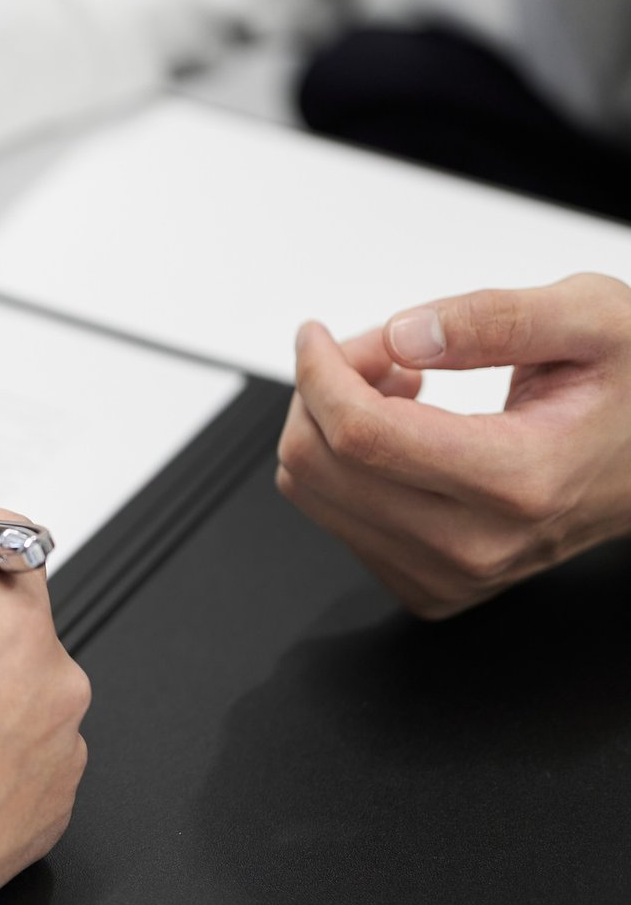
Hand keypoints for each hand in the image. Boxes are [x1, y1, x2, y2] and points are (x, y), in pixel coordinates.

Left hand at [276, 273, 630, 618]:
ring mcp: (450, 574)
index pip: (361, 434)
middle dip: (324, 389)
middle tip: (380, 351)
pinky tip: (404, 434)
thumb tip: (404, 335)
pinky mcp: (430, 586)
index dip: (320, 372)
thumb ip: (495, 318)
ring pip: (311, 492)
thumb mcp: (594, 319)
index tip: (316, 335)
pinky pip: (334, 518)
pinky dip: (345, 465)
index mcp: (519, 479)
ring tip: (401, 387)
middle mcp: (478, 543)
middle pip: (319, 465)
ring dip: (332, 424)